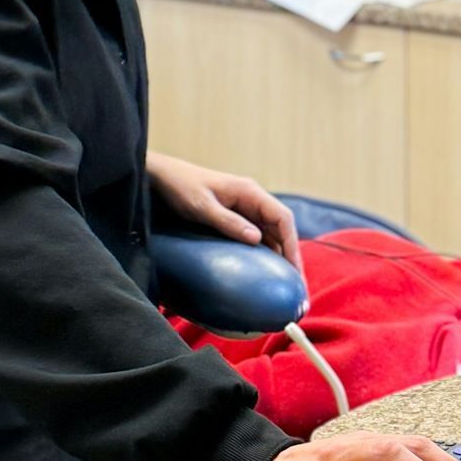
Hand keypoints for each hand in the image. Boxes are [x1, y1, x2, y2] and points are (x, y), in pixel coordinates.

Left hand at [146, 152, 302, 273]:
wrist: (162, 176)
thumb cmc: (181, 187)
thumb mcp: (203, 207)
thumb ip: (229, 222)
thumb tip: (258, 239)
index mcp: (250, 192)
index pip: (282, 218)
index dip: (291, 243)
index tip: (294, 268)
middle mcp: (252, 199)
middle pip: (281, 228)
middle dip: (291, 254)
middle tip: (297, 284)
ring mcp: (244, 208)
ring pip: (271, 233)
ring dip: (281, 255)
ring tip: (286, 283)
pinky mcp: (234, 216)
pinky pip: (257, 235)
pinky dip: (265, 252)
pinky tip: (266, 271)